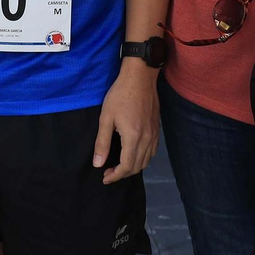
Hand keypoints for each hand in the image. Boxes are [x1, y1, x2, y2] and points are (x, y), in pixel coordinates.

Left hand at [93, 62, 159, 183]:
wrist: (140, 77)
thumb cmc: (120, 94)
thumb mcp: (106, 117)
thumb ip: (102, 142)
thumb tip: (98, 164)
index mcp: (133, 137)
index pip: (127, 166)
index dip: (115, 176)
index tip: (105, 177)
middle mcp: (147, 139)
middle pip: (137, 167)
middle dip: (122, 174)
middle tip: (108, 172)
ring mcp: (154, 134)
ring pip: (146, 160)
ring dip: (133, 167)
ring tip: (119, 165)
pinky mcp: (156, 129)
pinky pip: (152, 151)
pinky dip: (142, 158)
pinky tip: (133, 154)